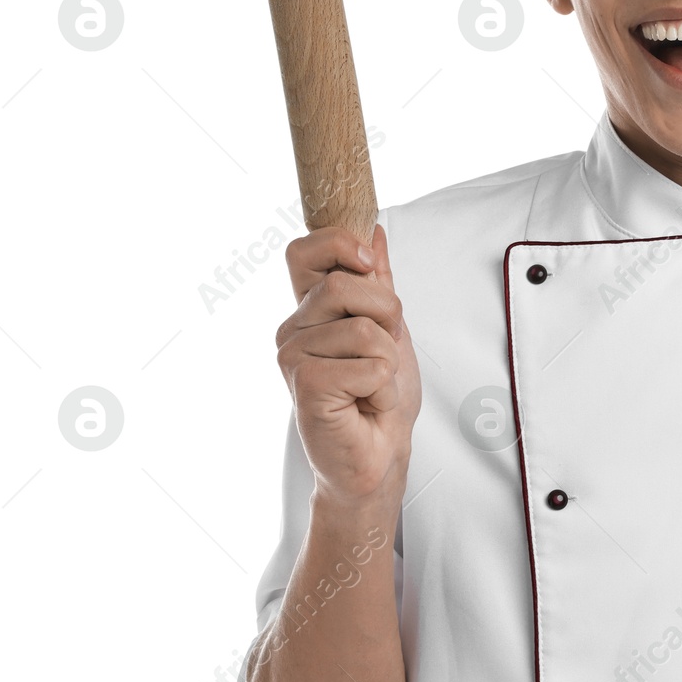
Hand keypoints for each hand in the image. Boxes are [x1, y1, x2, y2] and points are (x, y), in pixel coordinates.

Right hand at [275, 222, 421, 507]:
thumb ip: (377, 281)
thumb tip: (372, 229)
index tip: (369, 266)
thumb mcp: (388, 327)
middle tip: (385, 352)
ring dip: (388, 360)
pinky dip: (383, 387)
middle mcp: (293, 330)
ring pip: (364, 329)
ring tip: (373, 385)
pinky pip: (369, 365)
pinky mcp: (305, 386)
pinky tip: (366, 404)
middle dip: (388, 316)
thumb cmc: (379, 395)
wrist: (380, 452)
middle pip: (344, 285)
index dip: (339, 245)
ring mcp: (293, 357)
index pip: (304, 251)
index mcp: (309, 310)